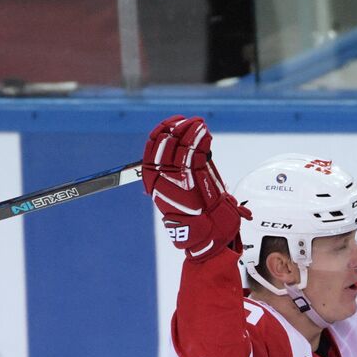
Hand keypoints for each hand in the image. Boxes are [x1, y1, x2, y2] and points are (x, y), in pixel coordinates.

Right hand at [142, 115, 250, 260]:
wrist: (206, 235)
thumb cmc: (197, 216)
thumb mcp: (182, 192)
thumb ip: (181, 173)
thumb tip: (186, 150)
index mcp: (153, 183)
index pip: (151, 151)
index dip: (161, 134)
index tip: (171, 124)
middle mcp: (161, 179)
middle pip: (163, 145)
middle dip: (175, 129)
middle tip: (187, 122)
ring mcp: (175, 178)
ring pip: (179, 145)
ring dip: (190, 130)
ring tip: (199, 124)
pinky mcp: (191, 177)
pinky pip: (193, 152)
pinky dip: (199, 139)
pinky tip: (204, 133)